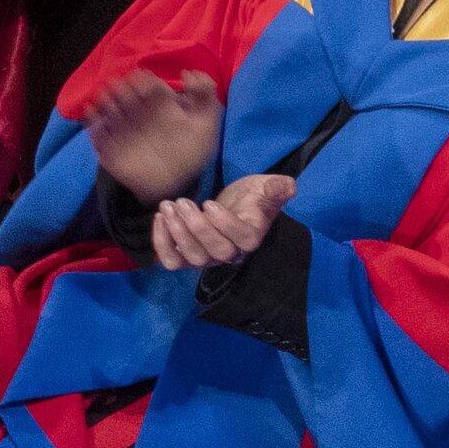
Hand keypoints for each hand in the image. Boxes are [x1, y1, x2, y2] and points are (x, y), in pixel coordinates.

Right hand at [84, 66, 226, 206]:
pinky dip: (91, 119)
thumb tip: (189, 72)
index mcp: (160, 107)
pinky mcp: (108, 146)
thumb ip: (205, 97)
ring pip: (109, 108)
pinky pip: (96, 130)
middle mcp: (139, 114)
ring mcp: (122, 129)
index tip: (144, 79)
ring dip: (104, 99)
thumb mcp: (205, 125)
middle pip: (126, 93)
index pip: (149, 86)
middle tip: (121, 86)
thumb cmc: (189, 153)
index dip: (145, 80)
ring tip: (105, 97)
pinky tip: (92, 110)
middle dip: (122, 87)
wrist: (171, 184)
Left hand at [153, 173, 295, 273]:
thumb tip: (288, 186)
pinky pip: (172, 261)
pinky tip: (160, 218)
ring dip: (176, 233)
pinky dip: (162, 244)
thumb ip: (277, 188)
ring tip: (168, 207)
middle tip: (182, 203)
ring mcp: (208, 258)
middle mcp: (231, 253)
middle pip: (215, 252)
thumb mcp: (265, 188)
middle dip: (196, 227)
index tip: (209, 203)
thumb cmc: (251, 197)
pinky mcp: (187, 257)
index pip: (242, 240)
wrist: (234, 205)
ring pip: (192, 258)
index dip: (224, 224)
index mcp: (252, 236)